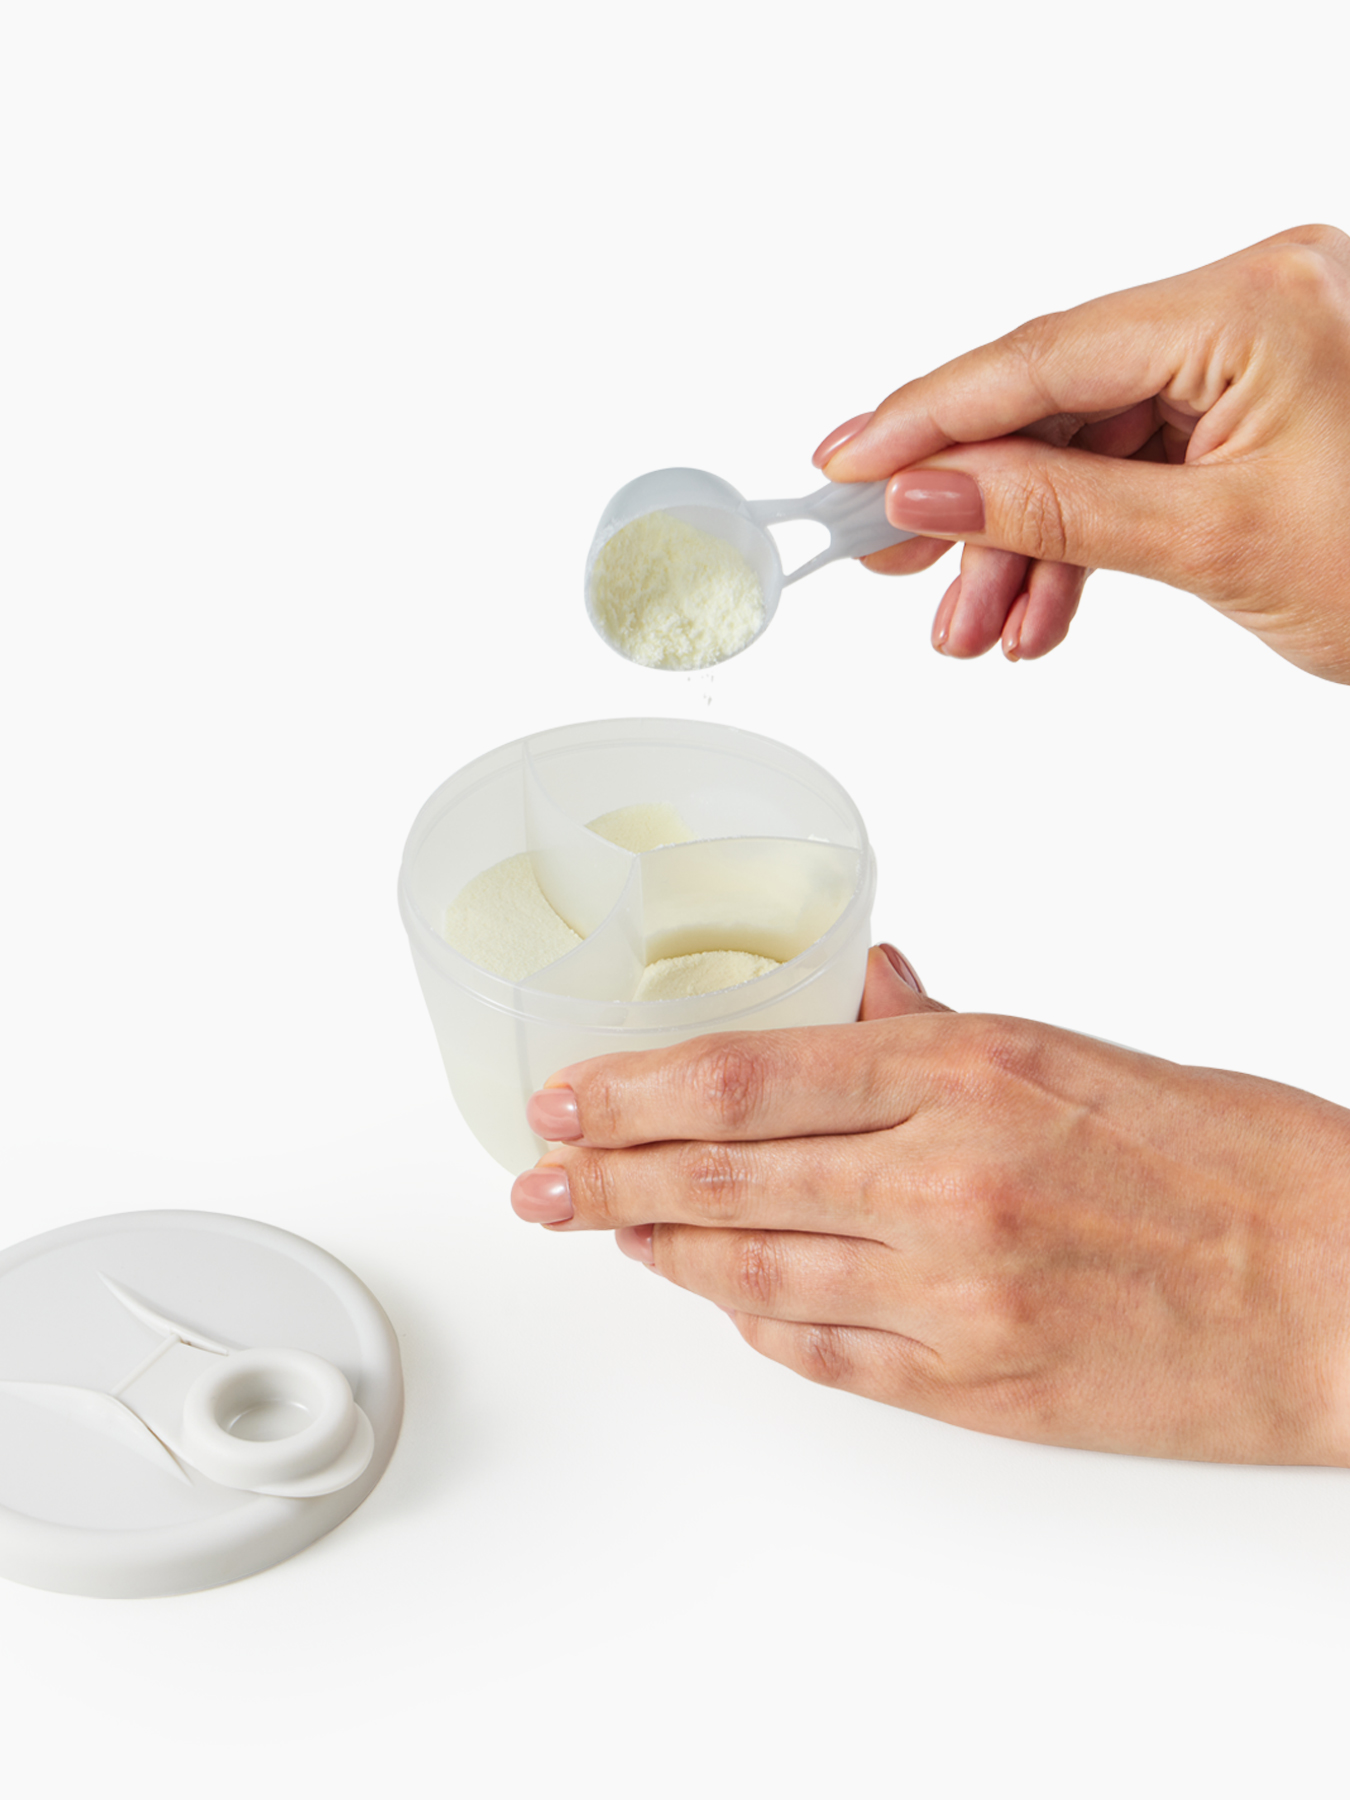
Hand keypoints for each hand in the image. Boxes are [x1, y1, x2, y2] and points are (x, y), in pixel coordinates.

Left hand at [511, 947, 1349, 1464]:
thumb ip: (942, 1028)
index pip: (745, 1075)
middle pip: (721, 1175)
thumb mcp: (1074, 1051)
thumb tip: (864, 987)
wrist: (1338, 1287)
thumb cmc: (1228, 1159)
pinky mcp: (975, 1385)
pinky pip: (823, 1354)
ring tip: (607, 1231)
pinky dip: (755, 1323)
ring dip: (665, 1248)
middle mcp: (940, 1180)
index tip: (566, 1099)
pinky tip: (718, 1301)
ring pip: (752, 1270)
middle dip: (609, 1177)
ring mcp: (952, 1292)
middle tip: (539, 1180)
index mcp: (965, 1072)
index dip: (633, 1091)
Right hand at [813, 224, 1349, 680]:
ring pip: (1089, 443)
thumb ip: (1057, 511)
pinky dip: (1086, 539)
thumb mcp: (1215, 546)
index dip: (929, 416)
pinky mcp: (1256, 402)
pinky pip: (1138, 462)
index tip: (845, 464)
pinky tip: (1043, 611)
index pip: (1046, 355)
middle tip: (895, 565)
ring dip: (1026, 542)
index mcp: (1256, 302)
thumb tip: (929, 490)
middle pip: (1058, 399)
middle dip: (977, 503)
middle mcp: (1254, 300)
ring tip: (980, 631)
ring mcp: (1256, 349)